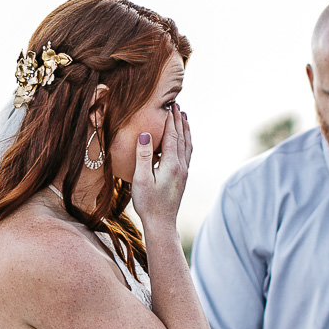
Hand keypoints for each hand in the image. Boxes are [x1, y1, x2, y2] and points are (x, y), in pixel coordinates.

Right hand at [130, 105, 191, 231]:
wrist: (162, 223)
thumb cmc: (147, 203)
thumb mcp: (141, 179)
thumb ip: (144, 156)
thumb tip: (146, 134)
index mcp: (171, 164)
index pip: (172, 136)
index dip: (171, 120)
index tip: (170, 106)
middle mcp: (181, 166)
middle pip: (182, 138)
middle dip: (179, 121)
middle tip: (177, 105)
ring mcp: (184, 172)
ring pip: (187, 145)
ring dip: (186, 130)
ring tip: (184, 118)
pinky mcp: (183, 178)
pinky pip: (187, 154)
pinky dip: (186, 142)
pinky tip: (184, 141)